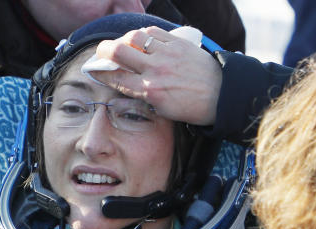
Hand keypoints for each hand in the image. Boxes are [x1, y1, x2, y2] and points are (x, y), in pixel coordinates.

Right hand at [91, 26, 221, 125]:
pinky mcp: (178, 43)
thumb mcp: (162, 109)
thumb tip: (128, 81)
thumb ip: (143, 94)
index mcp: (149, 91)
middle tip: (102, 51)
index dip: (100, 72)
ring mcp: (166, 54)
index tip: (94, 69)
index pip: (116, 78)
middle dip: (104, 50)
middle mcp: (155, 71)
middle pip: (119, 52)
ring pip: (135, 37)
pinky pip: (154, 32)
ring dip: (125, 39)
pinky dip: (144, 35)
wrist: (221, 95)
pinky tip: (143, 40)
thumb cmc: (192, 107)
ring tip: (124, 44)